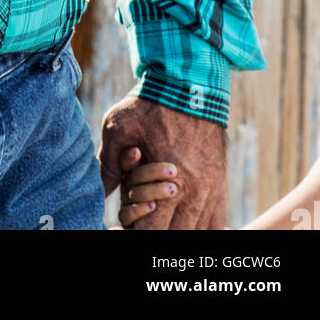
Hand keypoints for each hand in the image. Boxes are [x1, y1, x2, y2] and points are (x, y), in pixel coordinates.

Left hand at [98, 94, 225, 229]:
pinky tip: (185, 225)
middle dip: (156, 232)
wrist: (190, 84)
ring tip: (161, 223)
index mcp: (169, 181)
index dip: (136, 231)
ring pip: (196, 232)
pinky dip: (201, 229)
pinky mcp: (219, 184)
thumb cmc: (149, 104)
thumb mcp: (118, 127)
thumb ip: (108, 165)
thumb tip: (100, 193)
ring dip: (177, 231)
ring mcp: (210, 190)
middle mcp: (193, 192)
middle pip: (175, 236)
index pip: (152, 231)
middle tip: (143, 221)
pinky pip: (216, 222)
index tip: (128, 226)